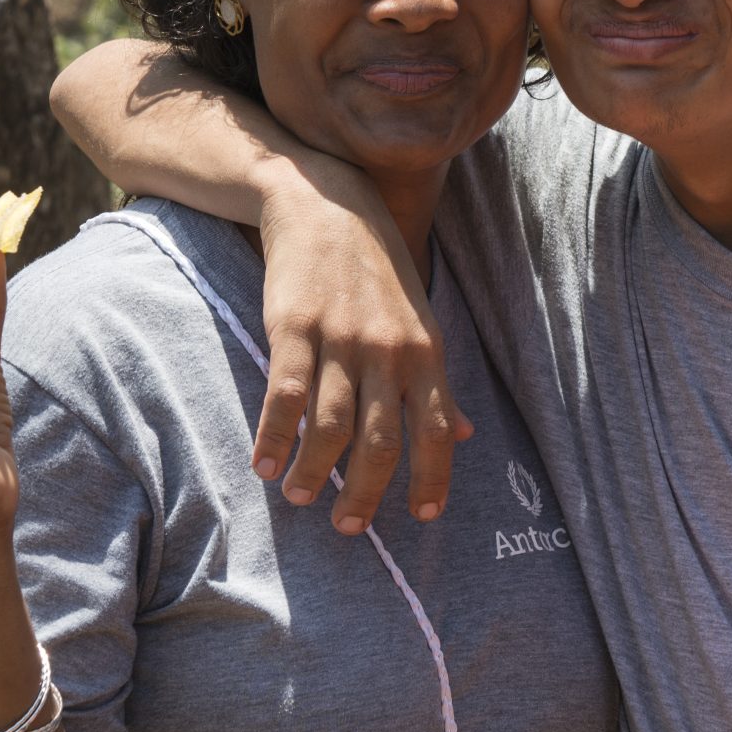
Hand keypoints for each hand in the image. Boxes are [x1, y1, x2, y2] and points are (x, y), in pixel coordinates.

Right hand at [252, 165, 470, 532]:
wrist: (326, 204)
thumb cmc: (376, 269)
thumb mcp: (419, 320)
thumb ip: (437, 381)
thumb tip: (465, 433)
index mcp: (425, 351)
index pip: (438, 428)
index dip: (432, 477)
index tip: (422, 516)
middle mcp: (388, 351)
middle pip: (382, 441)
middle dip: (366, 493)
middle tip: (349, 527)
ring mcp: (341, 339)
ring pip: (331, 428)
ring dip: (316, 473)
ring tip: (301, 498)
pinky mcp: (294, 328)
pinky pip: (285, 397)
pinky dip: (275, 438)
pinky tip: (266, 465)